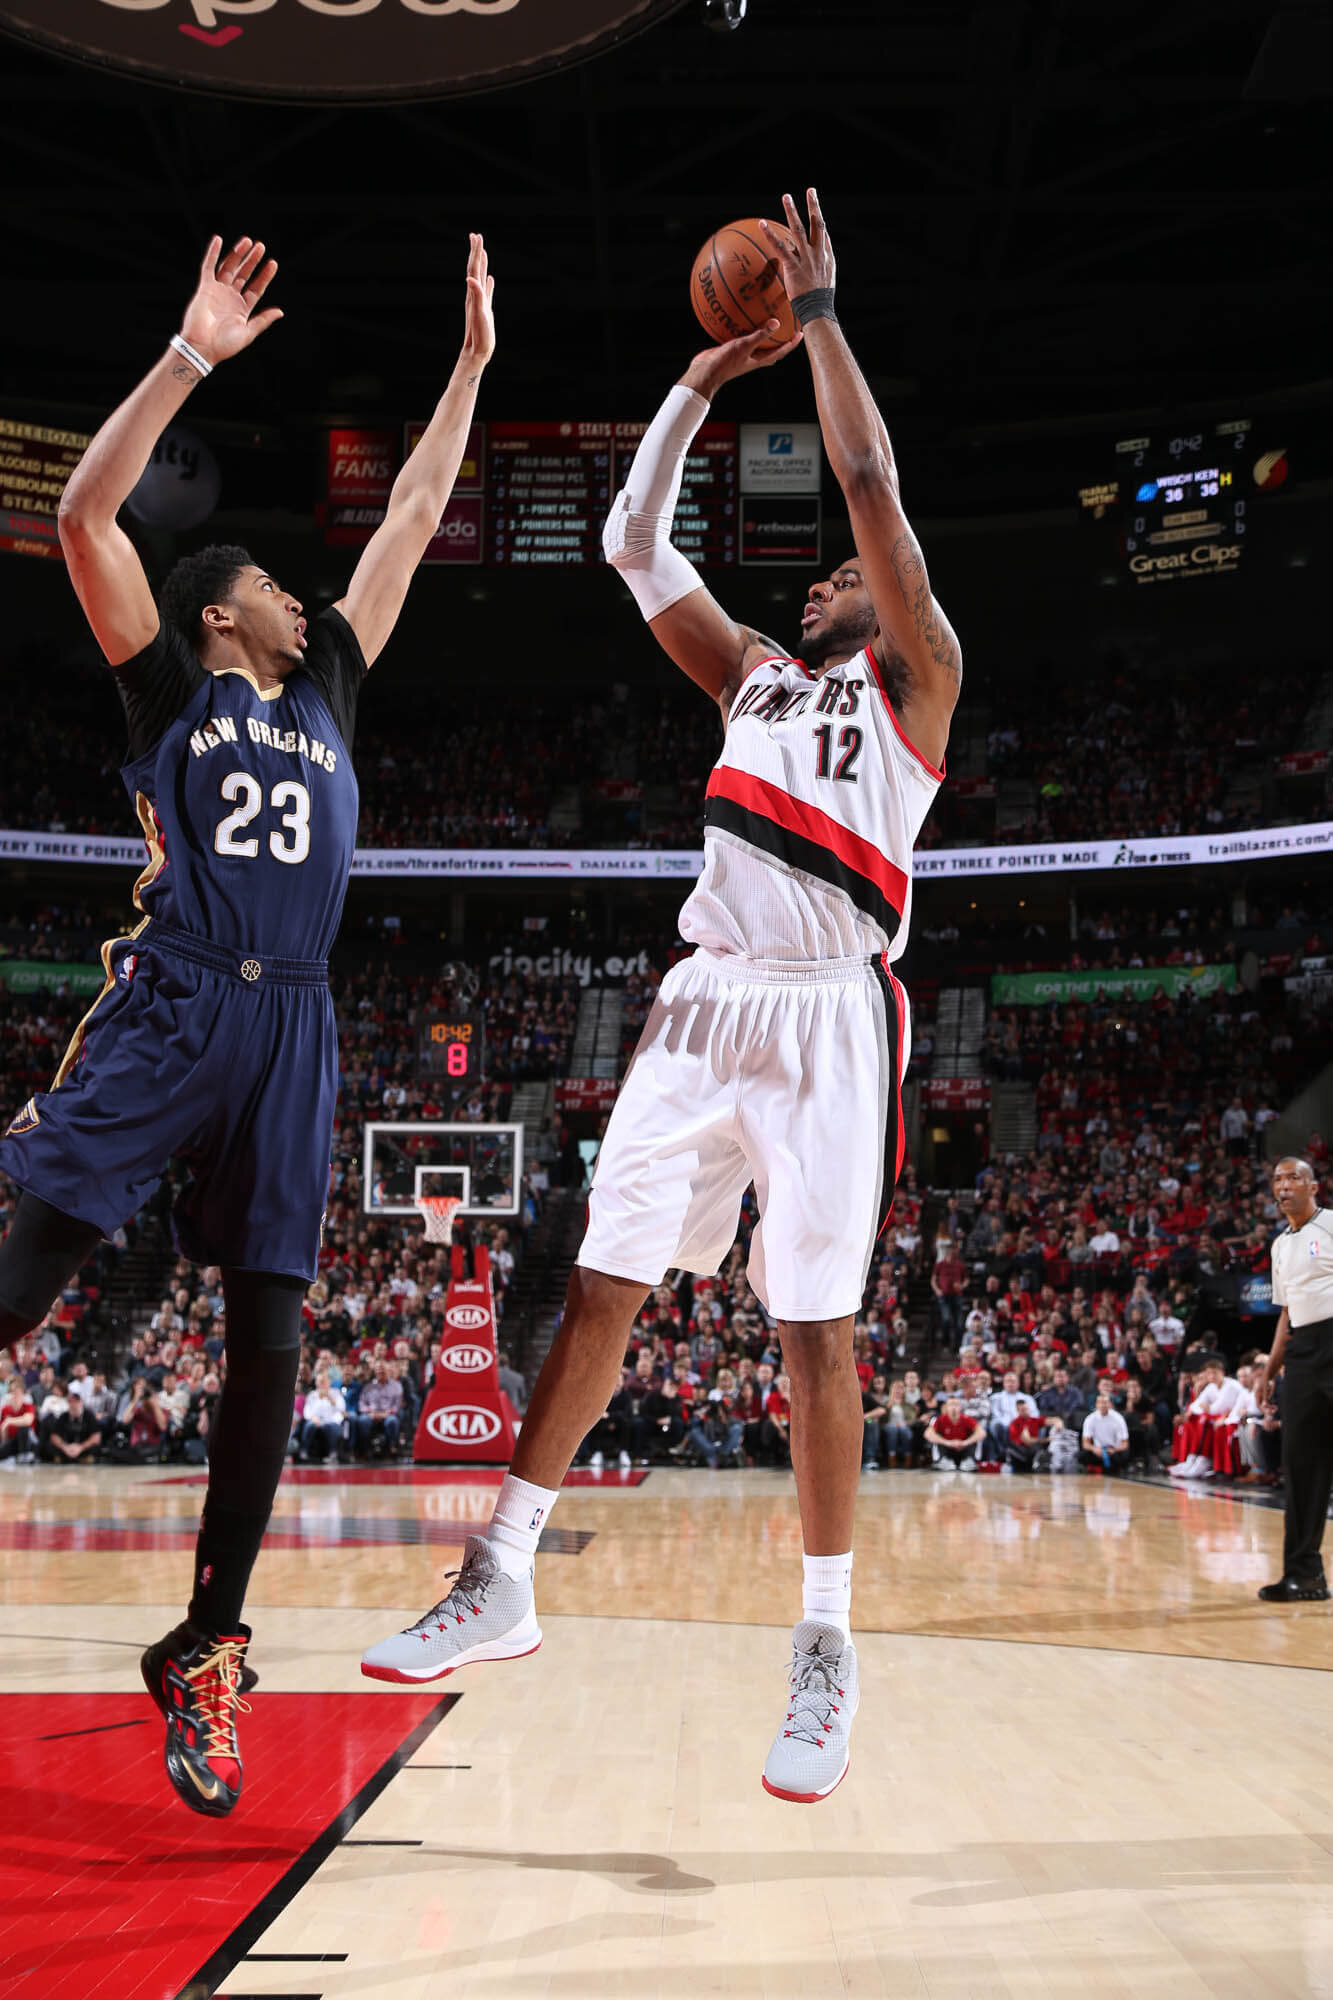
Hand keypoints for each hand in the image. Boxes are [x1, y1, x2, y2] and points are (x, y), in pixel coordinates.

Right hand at [180, 236, 282, 366]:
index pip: (256, 287)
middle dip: (252, 260)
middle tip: (261, 246)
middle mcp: (231, 297)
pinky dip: (213, 253)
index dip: (264, 276)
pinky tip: (218, 240)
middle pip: (244, 274)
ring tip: (247, 241)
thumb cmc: (225, 345)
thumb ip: (263, 320)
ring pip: (229, 267)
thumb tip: (280, 311)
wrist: (202, 347)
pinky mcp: (205, 288)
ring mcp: (218, 291)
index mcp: (242, 308)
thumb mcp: (248, 332)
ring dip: (237, 254)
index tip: (273, 263)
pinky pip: (208, 267)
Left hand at [462, 232, 495, 366]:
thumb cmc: (479, 336)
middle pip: (474, 268)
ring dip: (481, 263)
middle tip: (476, 236)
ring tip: (482, 251)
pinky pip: (486, 291)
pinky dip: (487, 282)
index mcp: (473, 294)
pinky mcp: (485, 310)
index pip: (474, 268)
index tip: (476, 236)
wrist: (477, 352)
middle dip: (476, 252)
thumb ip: (476, 296)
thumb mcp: (479, 315)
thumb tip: (470, 278)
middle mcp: (475, 295)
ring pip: (480, 277)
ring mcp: (480, 302)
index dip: (476, 252)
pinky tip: (489, 279)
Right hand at [680, 320, 803, 399]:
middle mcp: (753, 358)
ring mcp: (743, 354)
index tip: (801, 333)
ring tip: (770, 318)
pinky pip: (743, 336)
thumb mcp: (744, 346)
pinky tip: (743, 316)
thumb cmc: (725, 362)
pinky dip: (746, 328)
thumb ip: (760, 335)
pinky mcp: (732, 348)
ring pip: (758, 342)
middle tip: (789, 326)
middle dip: (782, 339)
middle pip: (772, 348)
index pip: (781, 351)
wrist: (705, 371)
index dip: (792, 343)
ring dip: (765, 333)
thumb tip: (776, 323)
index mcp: (759, 360)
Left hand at [761, 188, 835, 302]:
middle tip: (811, 190)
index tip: (816, 208)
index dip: (820, 220)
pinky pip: (780, 247)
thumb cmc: (820, 301)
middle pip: (817, 224)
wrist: (817, 309)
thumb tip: (816, 264)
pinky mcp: (793, 265)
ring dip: (792, 211)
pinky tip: (762, 224)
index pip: (824, 234)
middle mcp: (818, 253)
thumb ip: (822, 268)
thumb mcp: (826, 282)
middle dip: (814, 206)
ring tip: (787, 197)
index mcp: (827, 256)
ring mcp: (806, 258)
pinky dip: (770, 235)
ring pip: (799, 229)